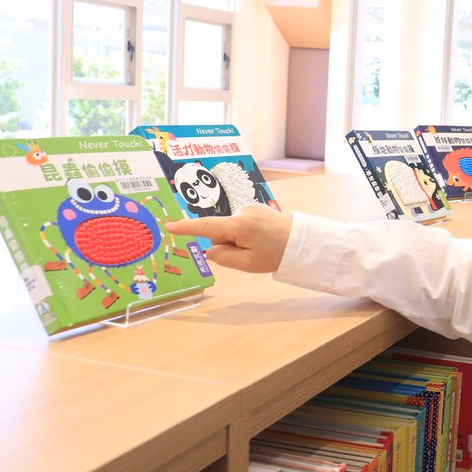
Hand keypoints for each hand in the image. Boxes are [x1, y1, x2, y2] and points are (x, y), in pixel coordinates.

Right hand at [163, 203, 291, 273]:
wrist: (302, 242)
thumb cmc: (276, 255)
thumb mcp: (247, 264)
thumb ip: (223, 258)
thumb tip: (210, 250)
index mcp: (238, 226)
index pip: (205, 227)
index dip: (186, 228)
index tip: (169, 226)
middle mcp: (242, 212)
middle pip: (219, 231)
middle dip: (227, 244)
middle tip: (250, 253)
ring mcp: (250, 208)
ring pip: (230, 229)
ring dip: (237, 239)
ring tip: (259, 246)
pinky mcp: (256, 208)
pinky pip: (240, 224)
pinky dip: (245, 233)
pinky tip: (261, 239)